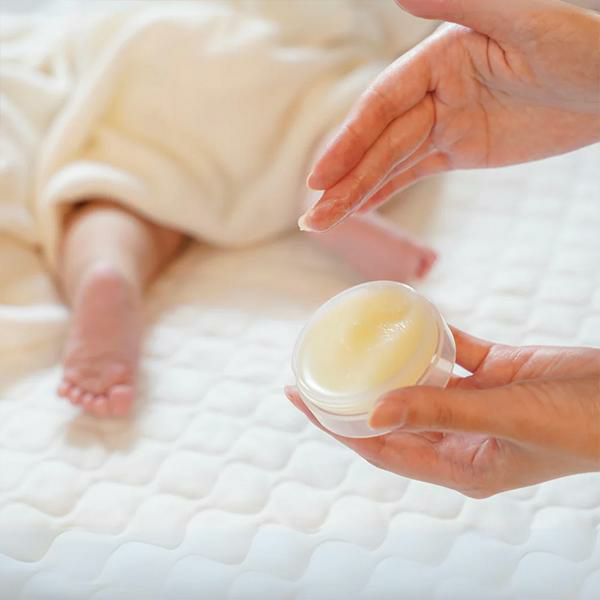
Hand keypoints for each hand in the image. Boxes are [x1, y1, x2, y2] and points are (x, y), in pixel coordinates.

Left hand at [285, 328, 599, 496]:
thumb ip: (442, 412)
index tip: (299, 397)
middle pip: (391, 415)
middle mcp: (462, 437)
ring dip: (388, 363)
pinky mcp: (496, 373)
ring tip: (351, 340)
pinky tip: (407, 313)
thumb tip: (374, 413)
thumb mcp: (507, 418)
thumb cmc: (581, 423)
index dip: (337, 426)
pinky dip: (430, 334)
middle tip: (315, 365)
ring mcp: (478, 404)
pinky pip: (452, 352)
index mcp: (461, 465)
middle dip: (352, 395)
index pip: (380, 448)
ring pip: (420, 381)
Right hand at [299, 0, 599, 230]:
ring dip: (356, 192)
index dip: (348, 142)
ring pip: (390, 162)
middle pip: (377, 141)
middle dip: (344, 179)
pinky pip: (415, 172)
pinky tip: (360, 206)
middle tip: (313, 215)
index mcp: (440, 56)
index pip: (381, 105)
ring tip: (324, 221)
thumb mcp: (526, 19)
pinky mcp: (462, 148)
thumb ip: (460, 5)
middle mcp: (434, 89)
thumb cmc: (584, 45)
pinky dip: (386, 190)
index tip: (321, 177)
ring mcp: (446, 121)